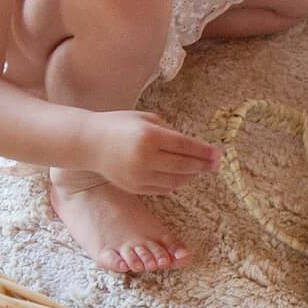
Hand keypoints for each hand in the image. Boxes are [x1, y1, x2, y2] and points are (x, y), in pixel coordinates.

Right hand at [85, 110, 220, 194]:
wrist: (89, 143)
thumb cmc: (120, 125)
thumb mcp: (147, 119)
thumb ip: (170, 132)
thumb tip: (193, 147)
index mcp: (149, 137)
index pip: (185, 146)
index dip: (204, 152)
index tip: (218, 154)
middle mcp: (144, 158)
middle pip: (184, 166)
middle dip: (203, 166)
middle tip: (215, 164)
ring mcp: (139, 176)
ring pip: (175, 181)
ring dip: (191, 175)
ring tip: (199, 169)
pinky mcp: (134, 187)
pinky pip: (163, 188)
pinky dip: (176, 183)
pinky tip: (183, 175)